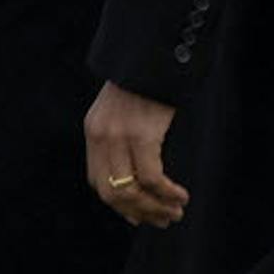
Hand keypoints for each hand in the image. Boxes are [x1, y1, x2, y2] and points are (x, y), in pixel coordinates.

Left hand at [84, 81, 187, 226]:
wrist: (150, 53)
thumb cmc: (144, 81)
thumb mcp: (120, 109)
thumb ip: (120, 138)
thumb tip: (135, 178)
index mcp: (93, 131)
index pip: (97, 182)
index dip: (117, 205)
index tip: (138, 217)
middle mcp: (101, 137)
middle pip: (112, 194)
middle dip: (139, 213)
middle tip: (163, 219)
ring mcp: (119, 137)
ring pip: (132, 191)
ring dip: (155, 208)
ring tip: (175, 211)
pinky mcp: (141, 136)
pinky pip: (152, 178)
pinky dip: (166, 193)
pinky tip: (180, 195)